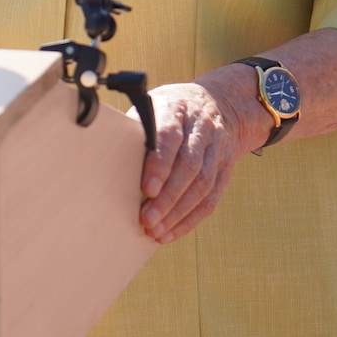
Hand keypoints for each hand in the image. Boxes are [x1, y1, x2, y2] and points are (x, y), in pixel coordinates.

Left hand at [137, 81, 255, 243]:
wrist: (218, 103)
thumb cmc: (170, 112)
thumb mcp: (151, 108)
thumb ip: (137, 133)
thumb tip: (110, 163)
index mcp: (177, 109)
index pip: (171, 136)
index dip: (159, 164)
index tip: (146, 189)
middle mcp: (202, 128)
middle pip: (189, 165)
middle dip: (168, 196)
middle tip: (147, 219)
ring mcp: (217, 148)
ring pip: (203, 184)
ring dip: (179, 212)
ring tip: (156, 231)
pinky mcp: (225, 168)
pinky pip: (211, 198)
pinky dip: (190, 219)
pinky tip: (171, 232)